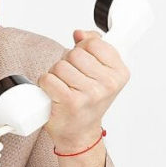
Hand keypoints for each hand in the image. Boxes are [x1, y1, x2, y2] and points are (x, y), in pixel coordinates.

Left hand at [37, 30, 129, 151]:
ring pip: (60, 66)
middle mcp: (108, 84)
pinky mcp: (71, 102)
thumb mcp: (100, 73)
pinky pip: (48, 79)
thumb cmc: (88, 102)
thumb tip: (80, 33)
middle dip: (67, 63)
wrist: (79, 133)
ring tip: (63, 88)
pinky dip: (45, 84)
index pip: (94, 42)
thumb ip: (94, 47)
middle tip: (71, 79)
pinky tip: (54, 94)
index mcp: (119, 73)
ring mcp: (90, 93)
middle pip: (74, 54)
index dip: (82, 49)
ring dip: (55, 75)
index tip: (84, 63)